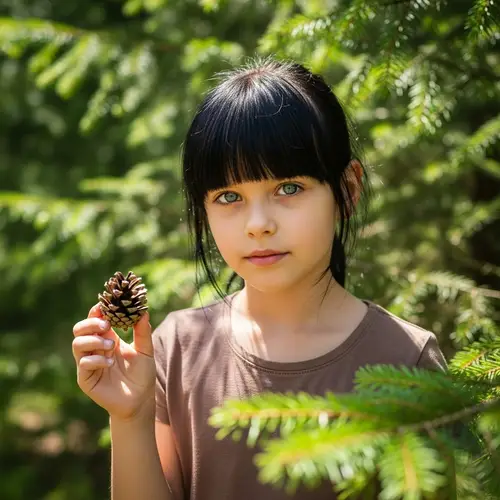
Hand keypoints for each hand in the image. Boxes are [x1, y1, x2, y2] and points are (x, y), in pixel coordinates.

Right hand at [72, 304, 156, 420]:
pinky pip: (83, 363)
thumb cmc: (142, 374)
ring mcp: (88, 363)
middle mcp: (95, 348)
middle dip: (90, 323)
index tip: (104, 305)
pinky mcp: (86, 378)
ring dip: (94, 340)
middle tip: (105, 324)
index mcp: (108, 338)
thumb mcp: (145, 351)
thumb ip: (143, 332)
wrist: (140, 399)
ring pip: (77, 344)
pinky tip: (109, 363)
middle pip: (80, 329)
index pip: (96, 320)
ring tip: (111, 346)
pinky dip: (96, 359)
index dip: (97, 311)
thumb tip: (143, 311)